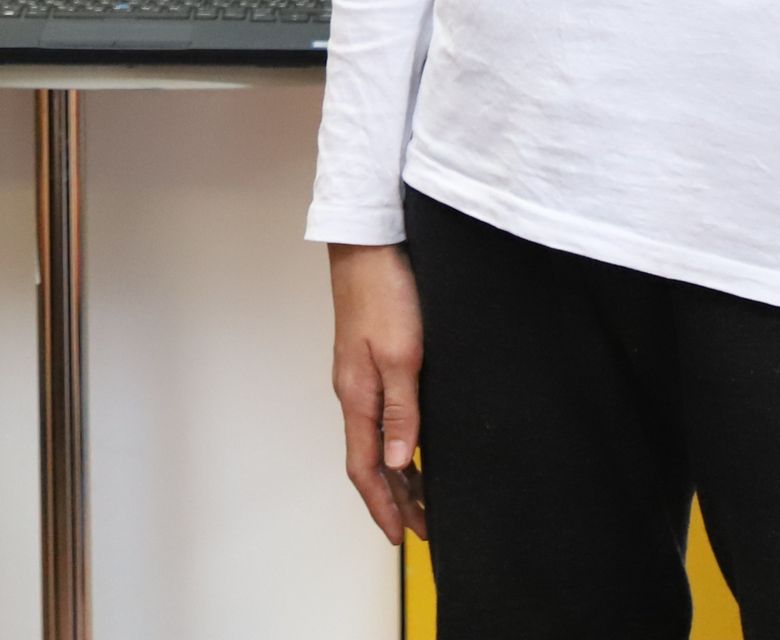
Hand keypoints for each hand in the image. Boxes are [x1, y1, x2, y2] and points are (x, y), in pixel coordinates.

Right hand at [329, 242, 428, 545]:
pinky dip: (400, 442)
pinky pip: (383, 416)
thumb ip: (401, 412)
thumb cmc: (384, 292)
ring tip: (425, 500)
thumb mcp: (402, 356)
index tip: (401, 537)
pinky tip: (417, 446)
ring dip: (400, 474)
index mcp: (356, 396)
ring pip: (378, 439)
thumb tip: (401, 463)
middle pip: (371, 460)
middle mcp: (354, 391)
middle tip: (423, 529)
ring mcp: (361, 375)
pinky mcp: (372, 359)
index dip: (383, 505)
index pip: (366, 467)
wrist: (369, 243)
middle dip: (396, 499)